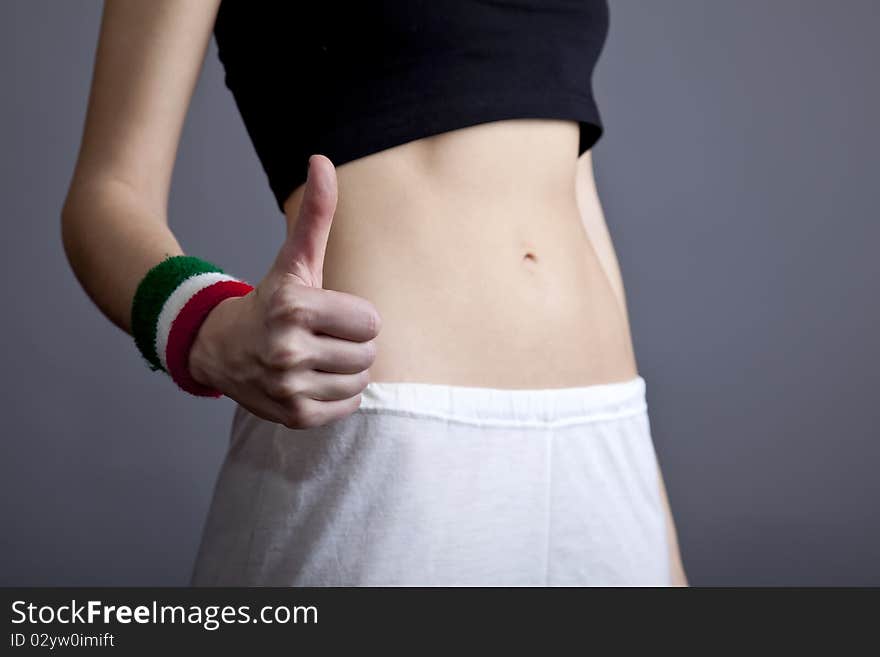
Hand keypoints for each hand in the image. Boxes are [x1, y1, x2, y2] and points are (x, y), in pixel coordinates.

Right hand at [188, 154, 381, 428]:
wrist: (220, 349)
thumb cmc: (270, 302)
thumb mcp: (294, 260)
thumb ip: (314, 214)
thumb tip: (322, 160)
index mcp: (294, 306)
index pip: (370, 321)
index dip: (354, 316)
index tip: (327, 313)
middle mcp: (287, 348)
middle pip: (369, 353)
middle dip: (352, 343)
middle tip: (321, 337)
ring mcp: (289, 386)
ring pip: (360, 380)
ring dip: (345, 370)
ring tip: (316, 358)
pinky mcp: (294, 416)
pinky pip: (348, 406)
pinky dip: (337, 395)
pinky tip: (310, 380)